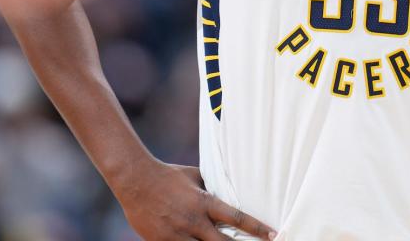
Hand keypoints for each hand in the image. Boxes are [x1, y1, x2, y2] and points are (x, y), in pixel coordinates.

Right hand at [115, 161, 276, 239]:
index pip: (237, 218)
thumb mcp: (196, 175)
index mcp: (204, 202)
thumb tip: (229, 190)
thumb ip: (212, 186)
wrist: (136, 180)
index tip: (273, 234)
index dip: (257, 228)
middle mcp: (193, 221)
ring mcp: (177, 234)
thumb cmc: (169, 175)